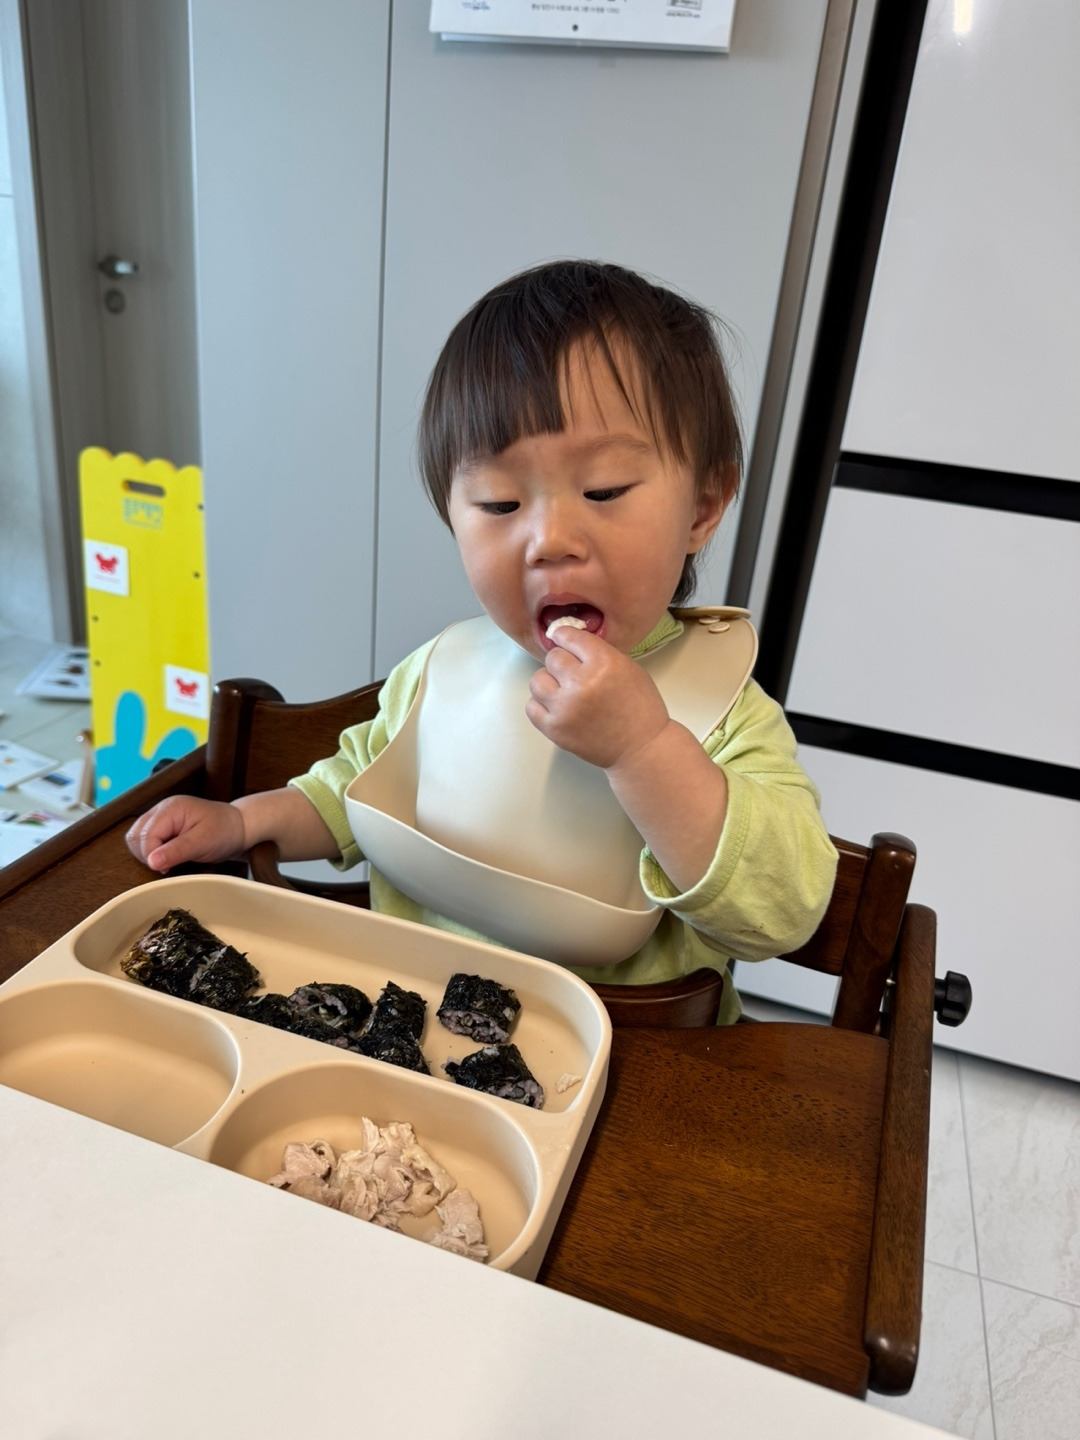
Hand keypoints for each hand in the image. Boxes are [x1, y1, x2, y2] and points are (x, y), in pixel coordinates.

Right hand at [126, 795, 246, 872]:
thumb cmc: (224, 831)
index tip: (167, 868)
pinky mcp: (163, 825)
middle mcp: (162, 809)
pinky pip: (146, 839)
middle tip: (167, 866)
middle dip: (147, 855)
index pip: (146, 835)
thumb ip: (176, 851)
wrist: (239, 827)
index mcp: (171, 808)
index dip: (152, 855)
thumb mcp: (203, 843)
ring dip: (147, 854)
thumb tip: (151, 862)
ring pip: (137, 838)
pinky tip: (166, 857)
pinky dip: (151, 851)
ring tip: (168, 861)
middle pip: (136, 835)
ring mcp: (161, 816)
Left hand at [525, 626, 670, 768]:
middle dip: (563, 663)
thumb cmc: (640, 707)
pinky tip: (557, 706)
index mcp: (603, 663)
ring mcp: (564, 707)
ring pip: (537, 680)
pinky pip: (532, 706)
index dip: (566, 637)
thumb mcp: (628, 668)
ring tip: (563, 691)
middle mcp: (581, 682)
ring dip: (549, 683)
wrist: (641, 748)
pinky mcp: (554, 728)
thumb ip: (599, 653)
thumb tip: (571, 643)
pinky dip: (542, 704)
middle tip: (573, 674)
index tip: (565, 640)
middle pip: (553, 658)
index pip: (569, 636)